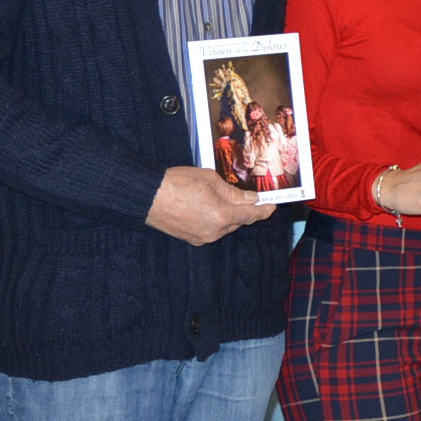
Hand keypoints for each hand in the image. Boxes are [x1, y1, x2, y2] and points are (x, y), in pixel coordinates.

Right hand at [149, 163, 268, 244]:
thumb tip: (251, 199)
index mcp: (222, 216)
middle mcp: (214, 231)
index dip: (264, 210)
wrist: (147, 196)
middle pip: (238, 221)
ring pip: (224, 226)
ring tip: (216, 197)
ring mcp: (202, 238)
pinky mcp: (191, 239)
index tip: (272, 206)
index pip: (251, 215)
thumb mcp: (211, 180)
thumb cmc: (177, 183)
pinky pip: (211, 230)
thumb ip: (234, 192)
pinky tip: (205, 207)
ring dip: (227, 215)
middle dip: (243, 210)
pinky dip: (214, 220)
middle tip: (245, 196)